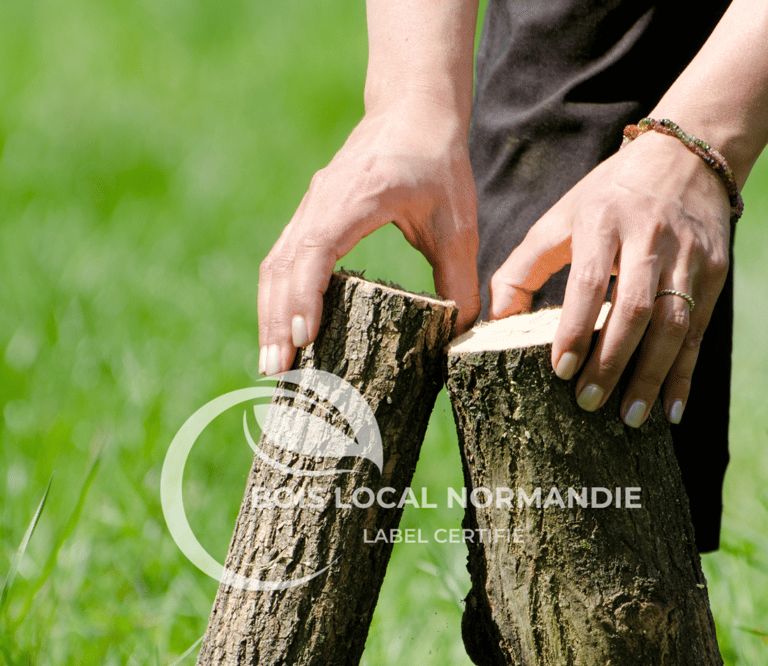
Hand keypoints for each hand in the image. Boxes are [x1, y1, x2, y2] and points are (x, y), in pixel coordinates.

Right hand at [257, 100, 479, 375]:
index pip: (317, 248)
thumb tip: (459, 336)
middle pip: (285, 264)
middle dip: (277, 320)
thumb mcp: (459, 224)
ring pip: (276, 264)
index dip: (306, 294)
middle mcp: (323, 199)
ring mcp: (310, 207)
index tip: (304, 337)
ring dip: (270, 314)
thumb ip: (460, 280)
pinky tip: (282, 332)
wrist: (413, 111)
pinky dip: (277, 298)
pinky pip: (283, 260)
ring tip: (273, 364)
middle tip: (278, 371)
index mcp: (359, 195)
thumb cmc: (438, 164)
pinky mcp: (309, 215)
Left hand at [488, 133, 731, 425]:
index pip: (587, 282)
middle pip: (634, 309)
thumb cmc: (610, 196)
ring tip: (628, 418)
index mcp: (603, 222)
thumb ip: (523, 267)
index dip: (575, 329)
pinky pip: (699, 331)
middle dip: (611, 362)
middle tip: (588, 403)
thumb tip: (494, 322)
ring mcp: (687, 255)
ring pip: (673, 324)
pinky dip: (685, 374)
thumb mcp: (561, 218)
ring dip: (651, 376)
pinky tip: (671, 410)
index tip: (560, 370)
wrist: (688, 155)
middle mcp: (649, 238)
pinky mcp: (714, 271)